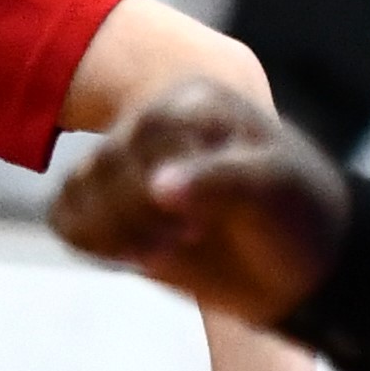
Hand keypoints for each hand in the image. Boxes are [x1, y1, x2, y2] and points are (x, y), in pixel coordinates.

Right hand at [51, 76, 345, 328]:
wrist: (303, 265)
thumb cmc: (297, 211)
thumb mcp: (275, 185)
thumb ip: (220, 179)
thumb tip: (157, 187)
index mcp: (193, 106)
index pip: (144, 132)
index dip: (163, 182)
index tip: (205, 222)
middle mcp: (152, 132)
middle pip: (101, 166)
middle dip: (137, 213)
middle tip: (190, 236)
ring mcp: (129, 172)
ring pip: (76, 193)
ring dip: (112, 232)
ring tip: (164, 248)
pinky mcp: (114, 213)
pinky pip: (66, 218)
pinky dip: (90, 242)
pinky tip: (135, 256)